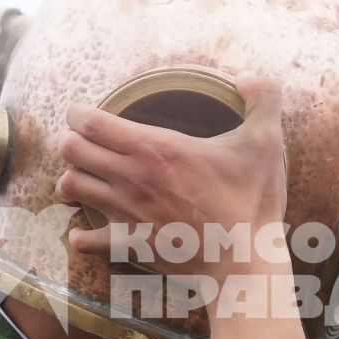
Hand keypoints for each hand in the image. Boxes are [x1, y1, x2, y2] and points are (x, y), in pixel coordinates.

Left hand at [57, 74, 288, 283]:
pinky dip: (80, 236)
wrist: (245, 263)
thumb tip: (247, 75)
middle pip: (72, 150)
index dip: (79, 113)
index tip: (82, 113)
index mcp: (156, 148)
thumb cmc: (252, 202)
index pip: (91, 122)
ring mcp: (127, 214)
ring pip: (72, 188)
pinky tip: (83, 233)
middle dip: (71, 142)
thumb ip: (263, 98)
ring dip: (71, 180)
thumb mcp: (266, 142)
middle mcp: (131, 178)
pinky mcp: (130, 246)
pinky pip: (86, 241)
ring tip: (81, 179)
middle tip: (83, 143)